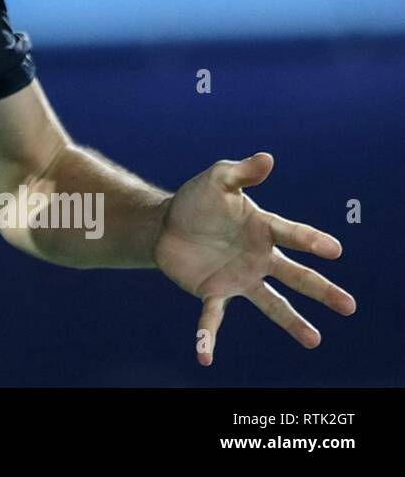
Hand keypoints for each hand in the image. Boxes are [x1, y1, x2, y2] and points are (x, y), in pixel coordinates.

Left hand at [153, 152, 356, 365]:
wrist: (165, 224)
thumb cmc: (198, 200)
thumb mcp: (217, 180)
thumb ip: (241, 172)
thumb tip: (267, 158)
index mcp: (263, 229)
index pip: (291, 234)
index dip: (310, 241)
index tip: (333, 249)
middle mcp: (258, 257)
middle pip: (295, 276)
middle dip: (321, 290)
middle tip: (349, 307)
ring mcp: (239, 278)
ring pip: (271, 303)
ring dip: (291, 322)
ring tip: (315, 340)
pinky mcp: (213, 293)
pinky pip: (213, 318)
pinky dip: (209, 336)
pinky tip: (205, 356)